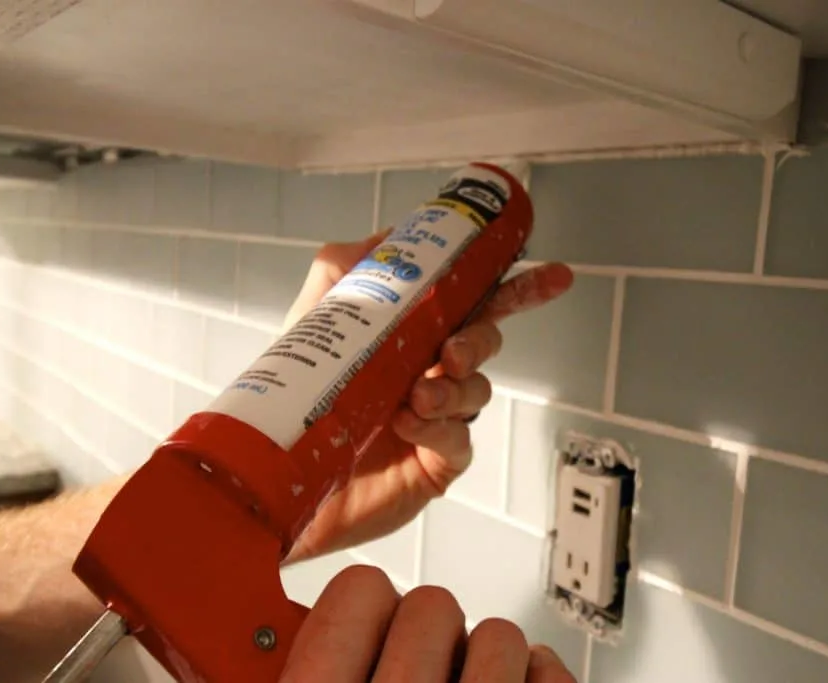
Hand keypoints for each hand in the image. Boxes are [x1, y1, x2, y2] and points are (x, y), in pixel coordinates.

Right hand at [280, 565, 576, 681]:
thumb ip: (291, 663)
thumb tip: (264, 630)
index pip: (358, 589)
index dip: (364, 604)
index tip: (368, 622)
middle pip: (432, 604)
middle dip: (428, 637)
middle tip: (415, 678)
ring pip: (497, 634)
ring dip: (482, 664)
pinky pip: (550, 669)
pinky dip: (536, 681)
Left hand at [281, 230, 573, 561]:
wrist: (274, 476)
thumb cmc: (297, 399)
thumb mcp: (314, 320)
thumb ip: (346, 270)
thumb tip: (388, 237)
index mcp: (413, 334)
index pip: (475, 302)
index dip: (518, 287)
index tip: (553, 274)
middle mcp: (432, 371)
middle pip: (485, 341)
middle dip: (479, 339)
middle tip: (449, 351)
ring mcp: (438, 417)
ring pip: (477, 390)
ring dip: (453, 388)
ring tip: (417, 395)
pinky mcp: (435, 461)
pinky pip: (459, 439)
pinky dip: (440, 428)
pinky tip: (409, 423)